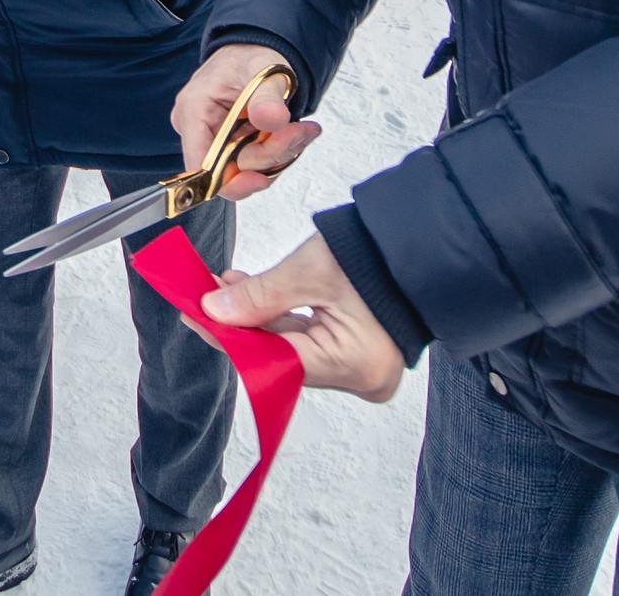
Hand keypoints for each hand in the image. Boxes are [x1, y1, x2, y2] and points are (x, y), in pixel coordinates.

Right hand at [172, 43, 317, 196]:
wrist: (256, 53)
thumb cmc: (250, 56)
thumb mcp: (263, 69)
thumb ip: (268, 96)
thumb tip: (271, 118)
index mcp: (194, 110)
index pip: (199, 165)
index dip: (228, 181)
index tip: (262, 177)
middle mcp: (200, 130)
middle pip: (230, 170)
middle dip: (269, 155)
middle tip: (298, 133)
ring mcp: (215, 140)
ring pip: (248, 170)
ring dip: (279, 153)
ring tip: (301, 129)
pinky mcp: (231, 147)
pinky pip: (256, 164)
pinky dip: (279, 151)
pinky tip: (295, 132)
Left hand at [202, 232, 404, 402]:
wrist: (421, 241)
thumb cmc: (379, 255)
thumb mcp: (312, 271)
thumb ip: (260, 296)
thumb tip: (214, 311)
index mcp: (355, 366)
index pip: (274, 362)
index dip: (230, 339)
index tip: (198, 318)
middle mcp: (360, 377)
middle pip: (281, 358)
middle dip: (241, 326)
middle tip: (205, 298)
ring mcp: (361, 367)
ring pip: (292, 348)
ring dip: (257, 318)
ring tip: (224, 288)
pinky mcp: (359, 352)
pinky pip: (309, 341)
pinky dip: (280, 318)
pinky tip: (250, 294)